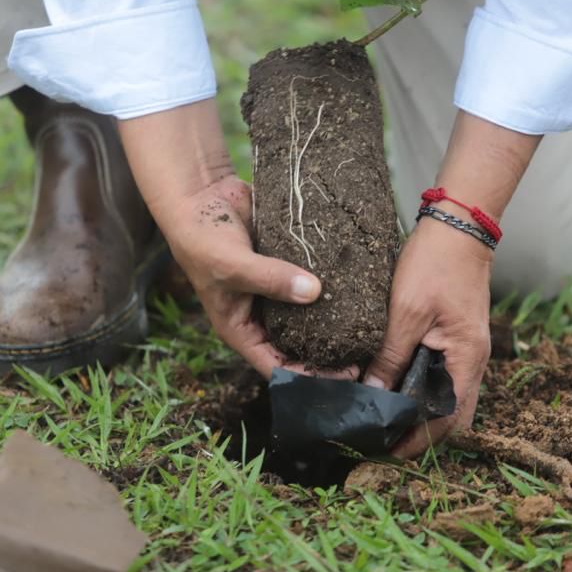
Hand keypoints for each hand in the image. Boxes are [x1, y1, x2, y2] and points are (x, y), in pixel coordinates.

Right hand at [116, 99, 355, 378]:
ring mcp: (275, 287)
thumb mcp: (232, 266)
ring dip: (334, 315)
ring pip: (308, 310)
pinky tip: (360, 282)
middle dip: (328, 350)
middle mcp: (260, 313)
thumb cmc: (203, 239)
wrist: (201, 195)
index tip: (346, 374)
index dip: (310, 376)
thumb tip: (315, 292)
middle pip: (298, 342)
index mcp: (241, 328)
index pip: (278, 365)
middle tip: (366, 350)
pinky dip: (331, 281)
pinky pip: (311, 277)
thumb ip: (271, 279)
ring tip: (369, 322)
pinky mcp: (286, 262)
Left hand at [365, 215, 492, 456]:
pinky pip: (443, 376)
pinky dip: (422, 389)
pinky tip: (396, 387)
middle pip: (451, 415)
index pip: (447, 419)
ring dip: (421, 412)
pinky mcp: (458, 337)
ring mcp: (468, 349)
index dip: (418, 440)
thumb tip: (371, 394)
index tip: (386, 450)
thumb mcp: (405, 312)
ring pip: (447, 397)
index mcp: (466, 360)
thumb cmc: (434, 264)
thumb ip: (390, 356)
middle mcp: (473, 361)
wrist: (459, 226)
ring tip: (385, 419)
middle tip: (381, 440)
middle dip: (419, 433)